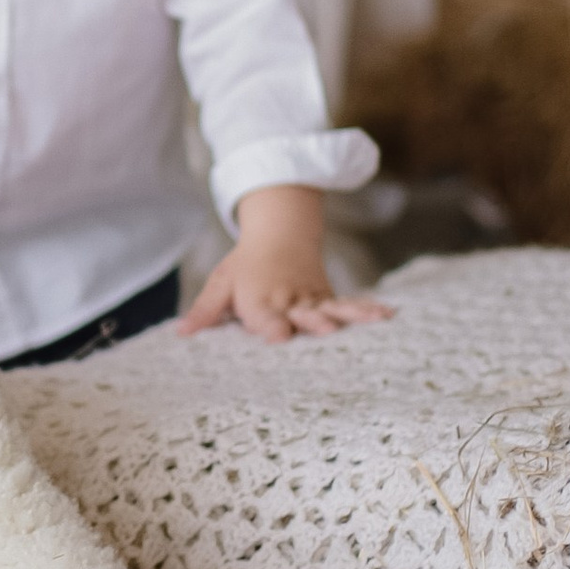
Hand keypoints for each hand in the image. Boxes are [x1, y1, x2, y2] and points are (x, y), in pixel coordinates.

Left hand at [177, 187, 388, 345]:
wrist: (281, 232)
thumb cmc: (246, 266)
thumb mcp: (221, 282)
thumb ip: (205, 310)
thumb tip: (181, 334)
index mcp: (260, 302)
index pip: (266, 318)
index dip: (272, 327)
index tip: (278, 335)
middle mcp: (289, 302)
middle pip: (303, 314)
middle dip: (313, 322)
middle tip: (326, 329)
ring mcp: (313, 299)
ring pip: (333, 309)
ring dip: (351, 316)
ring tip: (373, 321)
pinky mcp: (329, 297)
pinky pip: (351, 304)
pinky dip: (369, 309)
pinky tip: (388, 315)